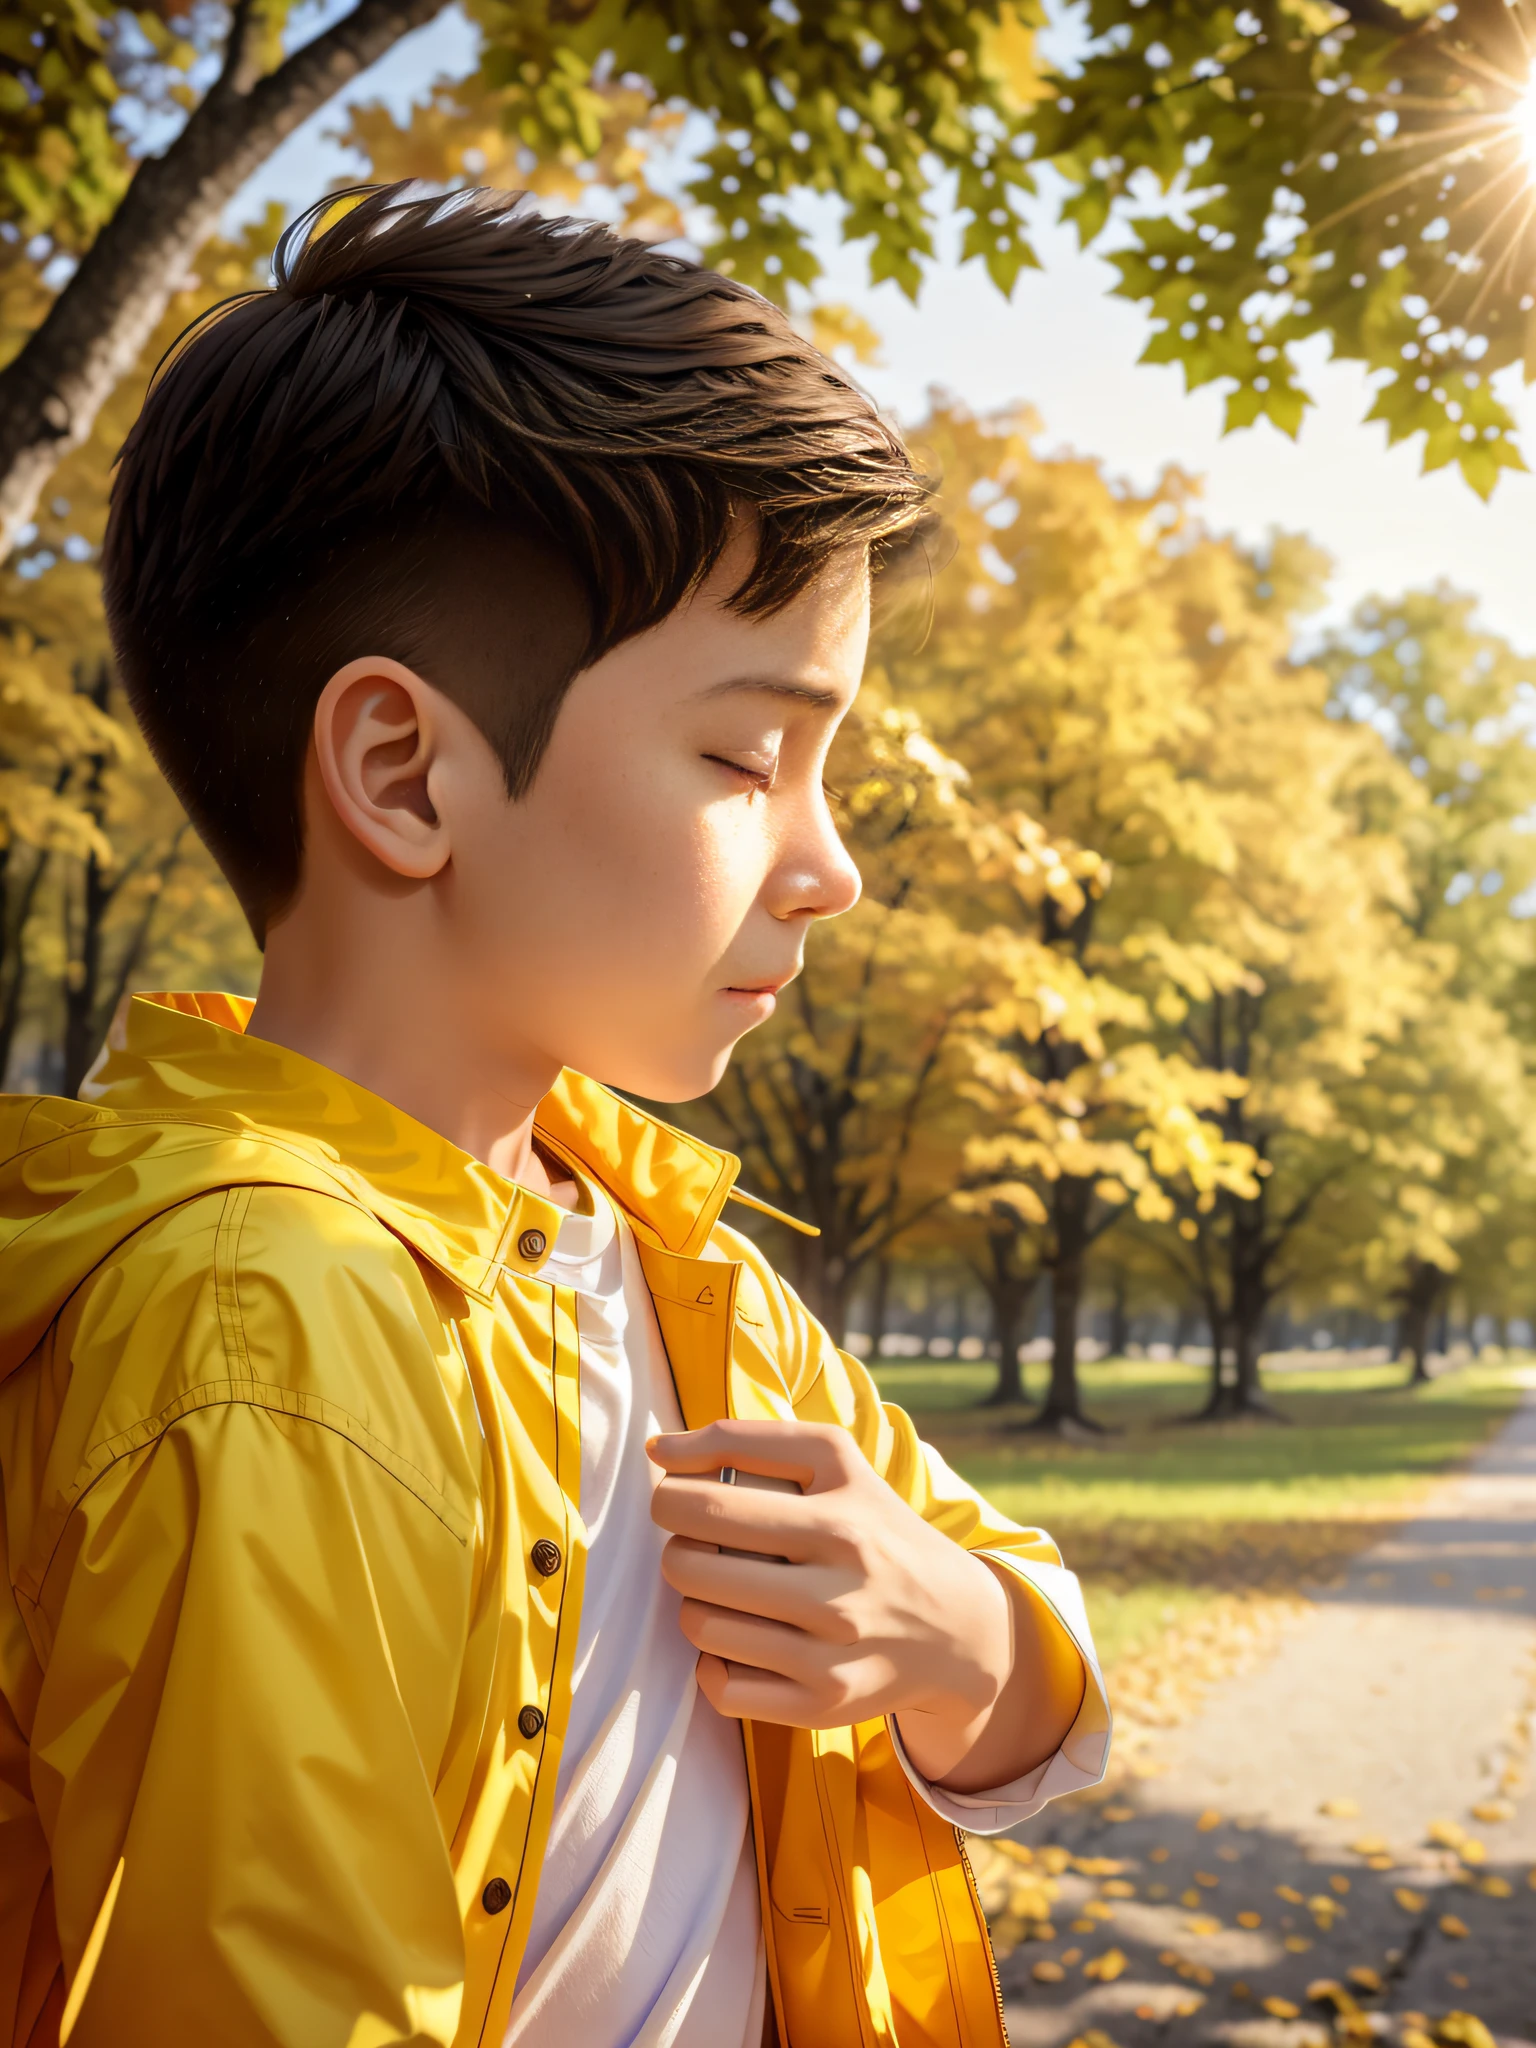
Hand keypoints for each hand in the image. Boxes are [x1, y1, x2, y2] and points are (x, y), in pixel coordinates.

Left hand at [647, 1417, 1062, 1790]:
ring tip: (724, 1590)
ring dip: (695, 1602)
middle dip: (678, 1548)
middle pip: (691, 1567)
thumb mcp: (836, 1461)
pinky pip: (722, 1688)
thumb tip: (658, 1450)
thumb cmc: (876, 1527)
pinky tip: (736, 1642)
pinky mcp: (822, 1707)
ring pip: (700, 1626)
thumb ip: (747, 1439)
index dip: (669, 1496)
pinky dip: (712, 1664)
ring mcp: (829, 1657)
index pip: (708, 1506)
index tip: (679, 1495)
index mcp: (839, 1520)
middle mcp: (838, 1592)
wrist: (959, 1628)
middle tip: (700, 1544)